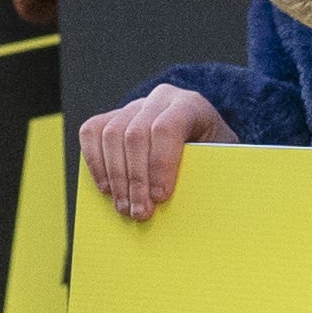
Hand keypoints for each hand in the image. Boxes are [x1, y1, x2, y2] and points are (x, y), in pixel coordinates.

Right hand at [80, 84, 232, 217]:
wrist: (200, 139)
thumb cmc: (211, 158)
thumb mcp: (219, 163)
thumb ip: (204, 174)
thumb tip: (183, 205)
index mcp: (190, 106)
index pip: (167, 128)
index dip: (160, 163)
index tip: (160, 197)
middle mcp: (160, 99)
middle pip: (135, 134)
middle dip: (135, 179)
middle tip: (140, 213)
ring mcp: (134, 105)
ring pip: (111, 134)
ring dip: (115, 177)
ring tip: (124, 208)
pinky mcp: (113, 115)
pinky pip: (91, 132)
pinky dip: (95, 163)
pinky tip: (107, 189)